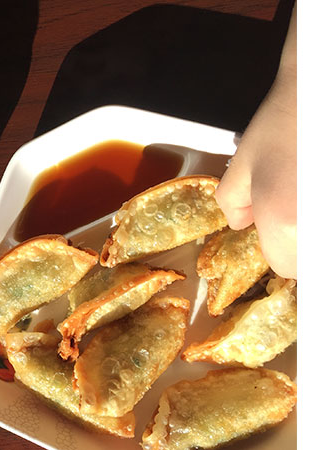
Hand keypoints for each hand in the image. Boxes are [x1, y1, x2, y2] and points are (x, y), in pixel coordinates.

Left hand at [215, 4, 296, 278]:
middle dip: (302, 240)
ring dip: (311, 225)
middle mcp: (316, 224)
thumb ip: (232, 203)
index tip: (281, 228)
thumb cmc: (284, 123)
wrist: (319, 89)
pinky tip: (313, 182)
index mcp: (284, 222)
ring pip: (320, 243)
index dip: (280, 248)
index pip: (285, 267)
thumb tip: (243, 224)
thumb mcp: (242, 165)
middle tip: (295, 203)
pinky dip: (319, 205)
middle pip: (311, 260)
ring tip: (302, 190)